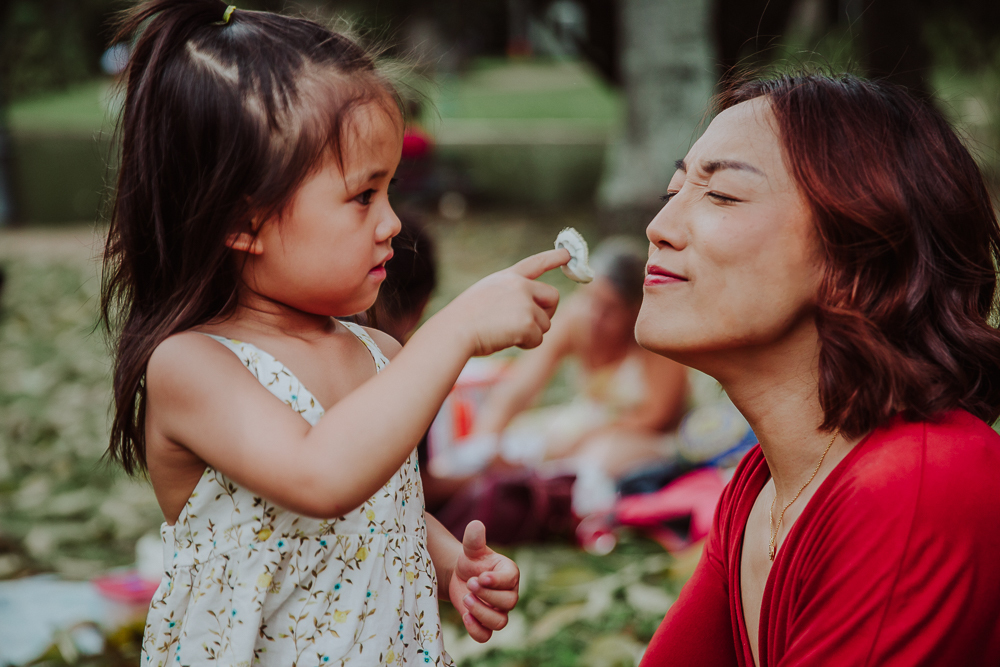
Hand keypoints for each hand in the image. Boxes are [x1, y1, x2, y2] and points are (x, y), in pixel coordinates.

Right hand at [440, 248, 569, 356]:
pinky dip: (525, 344)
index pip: (535, 263)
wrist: (454, 331)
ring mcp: (525, 302)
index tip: (568, 254)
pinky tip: (506, 340)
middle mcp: (519, 286)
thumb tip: (532, 316)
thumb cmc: (463, 321)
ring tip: (504, 333)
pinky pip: (538, 339)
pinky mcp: (527, 322)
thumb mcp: (486, 297)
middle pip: (553, 297)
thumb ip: (509, 297)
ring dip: (531, 333)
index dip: (553, 257)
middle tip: (528, 325)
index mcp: (507, 278)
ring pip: (545, 323)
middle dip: (547, 312)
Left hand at [448, 520, 519, 642]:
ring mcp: (498, 611)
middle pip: (508, 603)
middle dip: (487, 596)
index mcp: (509, 573)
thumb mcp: (471, 549)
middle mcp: (508, 594)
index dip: (496, 581)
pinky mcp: (485, 624)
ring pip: (500, 622)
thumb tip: (476, 524)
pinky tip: (465, 617)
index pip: (511, 580)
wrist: (461, 576)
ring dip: (482, 614)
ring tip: (465, 599)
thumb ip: (474, 539)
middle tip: (470, 584)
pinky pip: (486, 636)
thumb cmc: (471, 560)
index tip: (480, 577)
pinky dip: (476, 631)